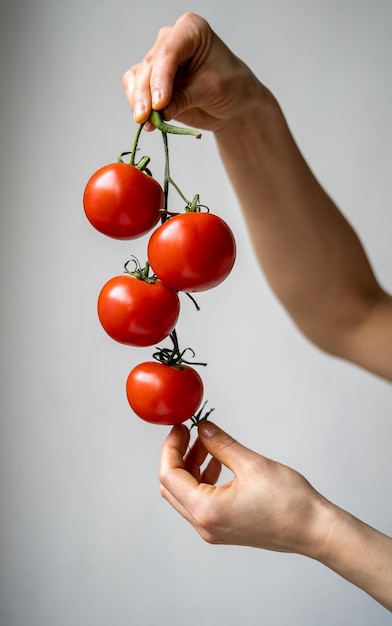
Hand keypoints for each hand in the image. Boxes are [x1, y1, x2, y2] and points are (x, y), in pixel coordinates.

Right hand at [122, 12, 261, 131]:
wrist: (234, 101)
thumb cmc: (230, 86)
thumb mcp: (210, 90)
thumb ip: (183, 99)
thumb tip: (158, 112)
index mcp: (190, 30)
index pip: (168, 52)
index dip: (160, 79)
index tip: (159, 104)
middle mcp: (170, 40)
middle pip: (149, 66)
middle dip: (145, 94)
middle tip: (145, 118)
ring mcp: (159, 60)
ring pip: (136, 77)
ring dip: (138, 101)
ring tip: (146, 122)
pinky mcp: (151, 80)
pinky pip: (135, 90)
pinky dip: (139, 106)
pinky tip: (147, 123)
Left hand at [159, 420, 328, 555]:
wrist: (313, 530)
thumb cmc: (290, 503)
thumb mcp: (251, 464)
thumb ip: (221, 444)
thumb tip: (202, 428)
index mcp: (207, 509)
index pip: (169, 476)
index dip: (170, 447)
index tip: (180, 428)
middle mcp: (204, 525)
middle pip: (172, 487)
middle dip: (178, 456)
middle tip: (189, 433)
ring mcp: (212, 530)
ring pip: (185, 494)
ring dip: (191, 466)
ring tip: (207, 443)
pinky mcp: (223, 528)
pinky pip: (200, 502)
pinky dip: (202, 479)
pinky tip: (218, 461)